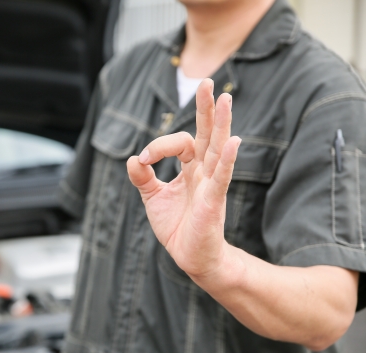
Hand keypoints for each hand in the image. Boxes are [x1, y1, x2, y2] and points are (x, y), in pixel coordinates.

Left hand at [126, 79, 240, 279]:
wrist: (189, 257)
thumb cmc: (176, 227)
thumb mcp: (153, 198)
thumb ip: (143, 177)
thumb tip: (132, 158)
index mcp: (190, 169)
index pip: (180, 143)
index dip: (159, 146)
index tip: (142, 160)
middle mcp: (203, 172)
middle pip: (207, 134)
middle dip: (206, 109)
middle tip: (206, 81)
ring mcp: (211, 185)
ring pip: (217, 149)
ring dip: (220, 124)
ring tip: (224, 99)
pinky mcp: (214, 201)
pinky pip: (221, 177)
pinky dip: (225, 160)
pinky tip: (232, 142)